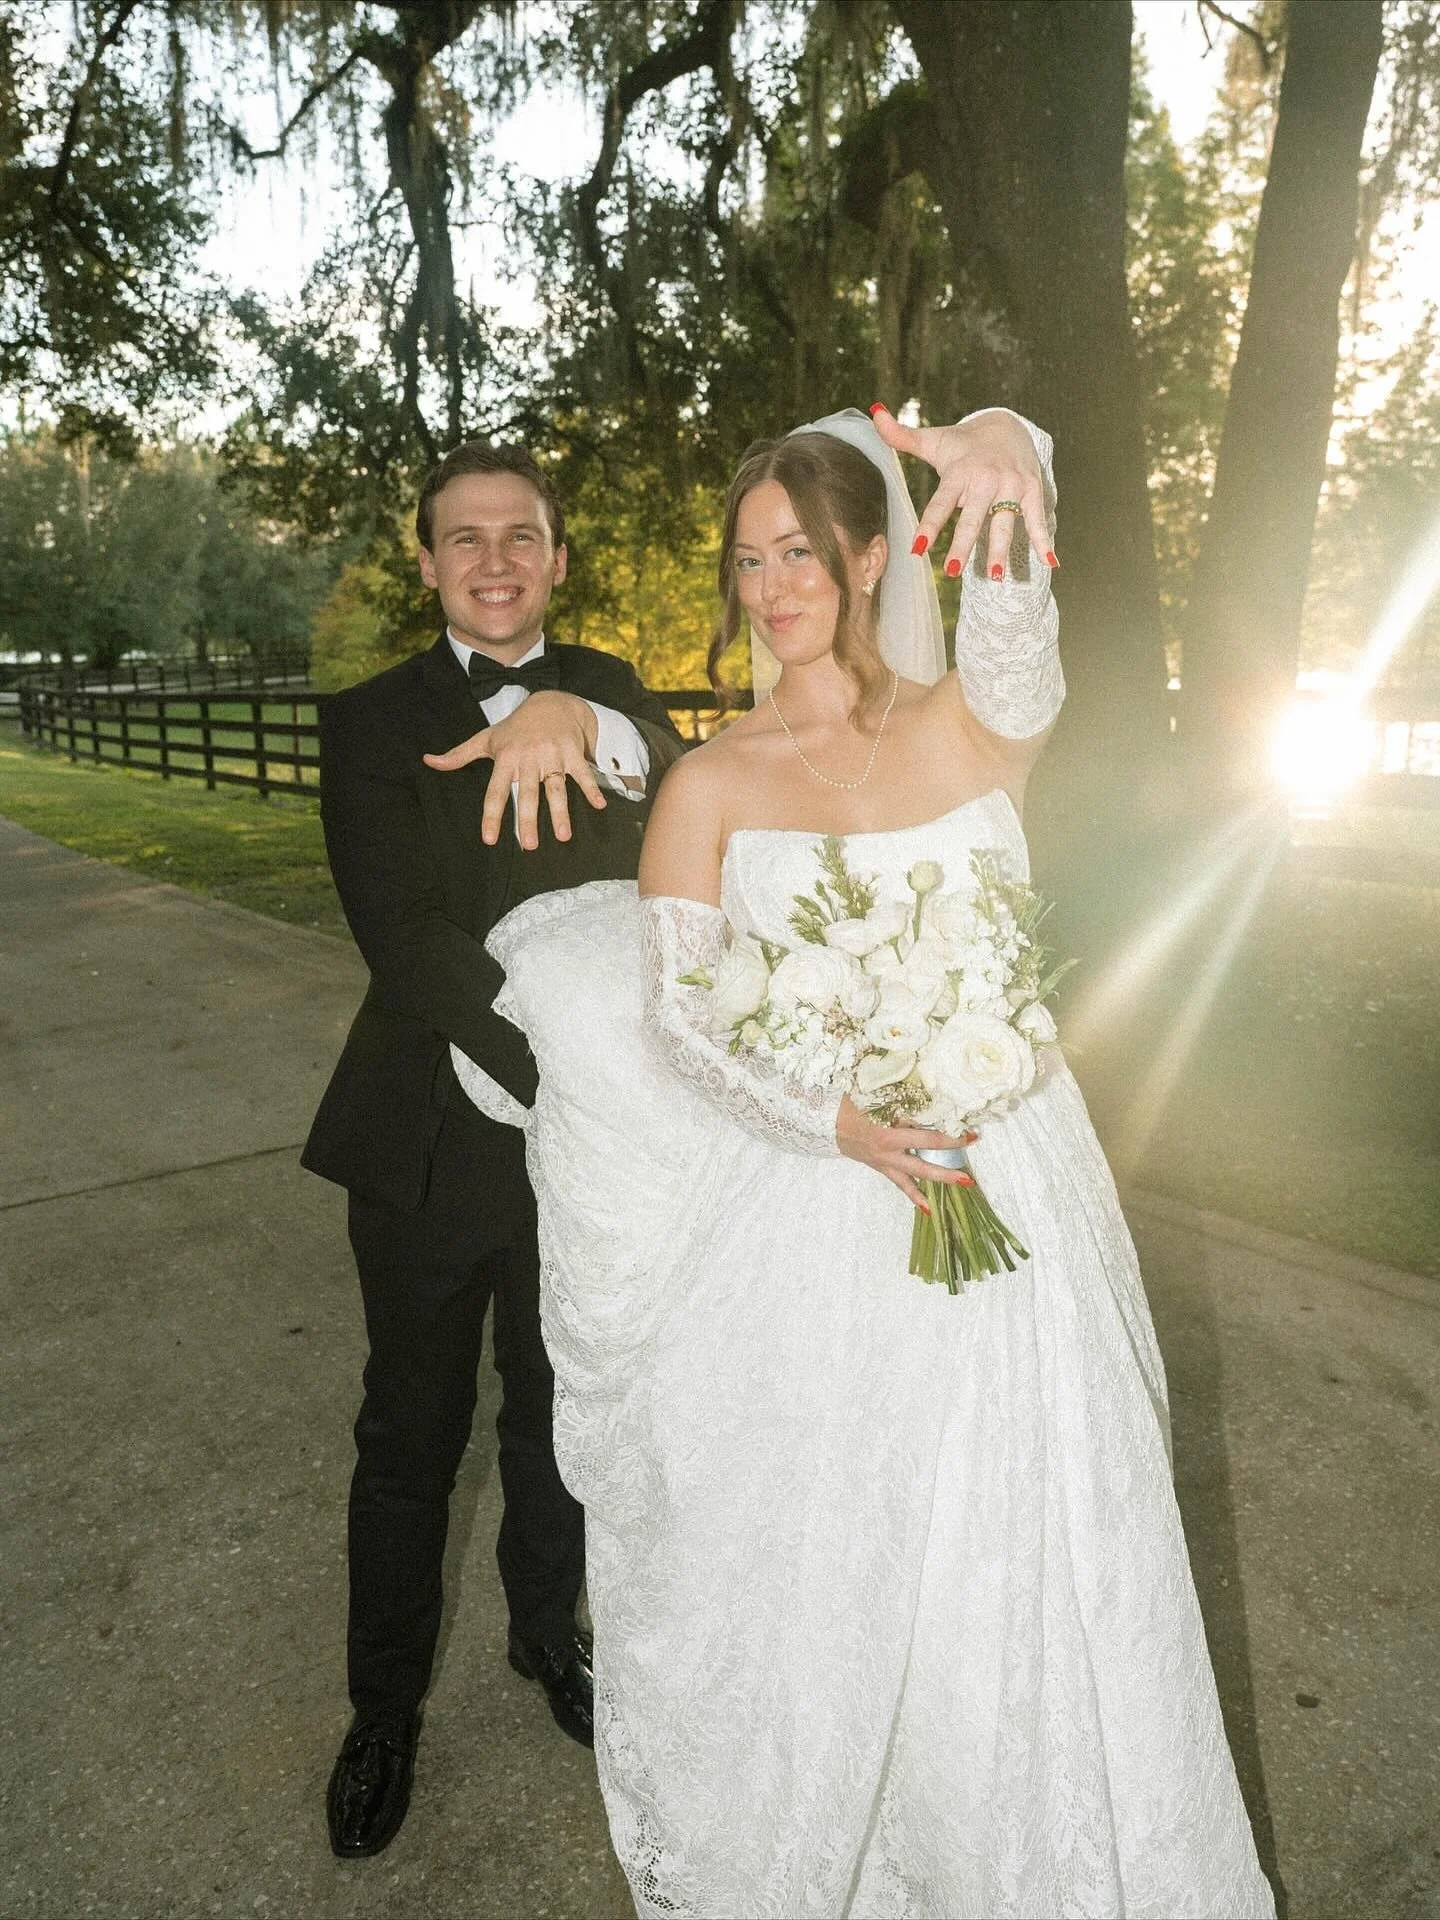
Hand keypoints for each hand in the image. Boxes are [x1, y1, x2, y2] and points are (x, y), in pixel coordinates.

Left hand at [422, 691, 607, 849]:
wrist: (551, 702)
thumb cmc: (515, 727)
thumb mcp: (486, 738)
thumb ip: (459, 755)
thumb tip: (428, 760)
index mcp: (505, 758)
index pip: (495, 791)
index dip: (492, 815)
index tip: (489, 839)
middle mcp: (528, 759)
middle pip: (527, 794)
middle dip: (527, 820)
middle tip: (528, 845)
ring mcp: (552, 755)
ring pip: (556, 788)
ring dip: (560, 812)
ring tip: (563, 836)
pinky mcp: (573, 753)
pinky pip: (583, 774)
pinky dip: (592, 789)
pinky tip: (600, 806)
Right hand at [835, 1096, 977, 1210]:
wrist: (825, 1121)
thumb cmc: (849, 1104)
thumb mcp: (876, 1100)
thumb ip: (902, 1104)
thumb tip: (929, 1103)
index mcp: (888, 1136)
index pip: (927, 1139)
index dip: (950, 1139)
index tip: (971, 1136)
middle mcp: (888, 1153)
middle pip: (925, 1165)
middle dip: (948, 1170)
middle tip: (969, 1176)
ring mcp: (884, 1162)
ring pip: (915, 1177)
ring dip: (938, 1180)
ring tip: (961, 1186)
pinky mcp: (880, 1167)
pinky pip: (900, 1183)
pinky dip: (913, 1195)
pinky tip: (926, 1209)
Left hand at [870, 403, 1052, 580]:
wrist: (1007, 424)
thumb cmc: (963, 444)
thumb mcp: (933, 440)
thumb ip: (901, 436)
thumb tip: (874, 413)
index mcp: (959, 472)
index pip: (941, 503)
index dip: (930, 525)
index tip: (918, 548)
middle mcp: (986, 479)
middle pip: (972, 518)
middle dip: (962, 544)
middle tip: (952, 572)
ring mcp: (1011, 485)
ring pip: (1004, 522)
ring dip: (1000, 549)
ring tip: (996, 576)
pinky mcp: (1031, 489)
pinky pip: (1036, 518)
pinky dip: (1042, 539)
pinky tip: (1050, 561)